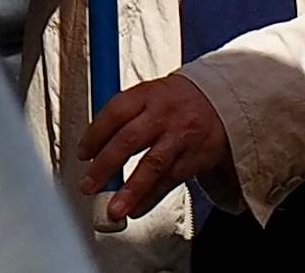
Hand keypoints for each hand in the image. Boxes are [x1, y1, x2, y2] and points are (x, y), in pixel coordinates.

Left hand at [77, 70, 229, 225]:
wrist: (222, 102)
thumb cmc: (176, 103)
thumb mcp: (151, 96)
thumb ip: (124, 118)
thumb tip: (91, 149)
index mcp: (149, 94)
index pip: (116, 111)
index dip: (95, 134)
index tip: (82, 154)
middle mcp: (164, 114)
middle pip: (130, 139)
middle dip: (105, 165)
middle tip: (88, 185)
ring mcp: (181, 136)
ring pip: (152, 164)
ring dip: (130, 190)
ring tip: (113, 209)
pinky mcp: (194, 157)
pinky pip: (169, 181)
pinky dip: (150, 198)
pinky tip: (135, 209)